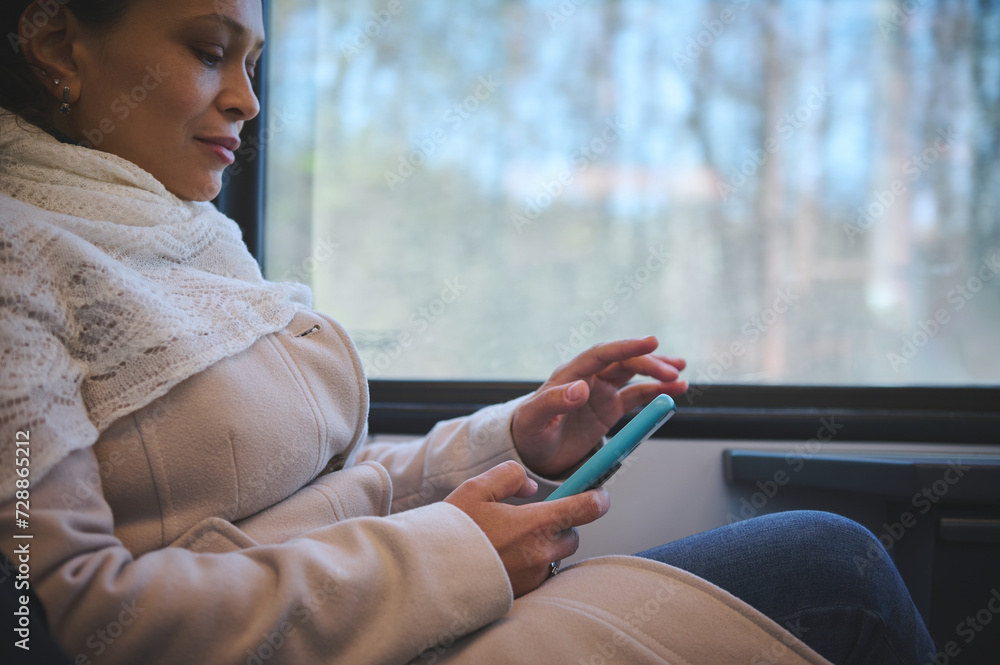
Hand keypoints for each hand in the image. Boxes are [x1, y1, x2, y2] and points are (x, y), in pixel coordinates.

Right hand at [444, 461, 609, 597]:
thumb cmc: (452, 531)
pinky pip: (538, 576)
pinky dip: (530, 566)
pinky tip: (505, 560)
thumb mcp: (476, 489)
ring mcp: (533, 577)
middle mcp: (540, 553)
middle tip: (533, 520)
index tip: (598, 496)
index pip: (584, 509)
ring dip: (544, 548)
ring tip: (511, 542)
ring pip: (554, 558)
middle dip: (560, 526)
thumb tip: (531, 485)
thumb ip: (509, 476)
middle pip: (571, 537)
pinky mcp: (524, 594)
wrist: (431, 574)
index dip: (596, 499)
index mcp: (534, 524)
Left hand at [512, 337, 686, 477]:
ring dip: (657, 374)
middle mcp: (588, 378)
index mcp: (570, 374)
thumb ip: (553, 402)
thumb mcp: (534, 420)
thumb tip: (580, 388)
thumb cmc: (528, 432)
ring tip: (681, 377)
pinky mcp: (609, 408)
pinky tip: (674, 391)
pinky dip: (656, 393)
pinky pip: (637, 396)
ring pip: (634, 375)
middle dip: (649, 364)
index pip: (602, 354)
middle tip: (673, 371)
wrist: (531, 452)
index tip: (651, 342)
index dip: (627, 346)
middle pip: (623, 362)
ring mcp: (601, 392)